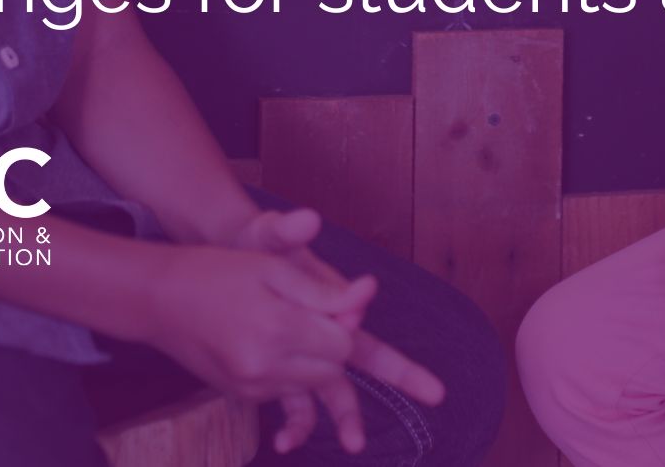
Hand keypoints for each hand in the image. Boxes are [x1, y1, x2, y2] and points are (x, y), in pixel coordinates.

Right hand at [143, 244, 368, 408]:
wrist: (160, 300)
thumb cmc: (219, 272)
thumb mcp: (273, 268)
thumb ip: (323, 290)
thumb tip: (368, 295)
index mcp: (277, 329)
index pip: (344, 344)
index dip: (345, 323)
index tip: (331, 303)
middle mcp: (265, 367)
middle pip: (333, 370)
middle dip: (333, 345)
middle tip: (311, 314)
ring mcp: (252, 387)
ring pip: (312, 385)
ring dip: (315, 360)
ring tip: (288, 325)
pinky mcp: (242, 396)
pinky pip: (287, 392)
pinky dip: (292, 372)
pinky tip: (274, 345)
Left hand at [220, 206, 448, 453]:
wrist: (228, 258)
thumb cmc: (255, 243)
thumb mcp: (267, 234)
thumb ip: (286, 230)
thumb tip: (308, 219)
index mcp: (329, 296)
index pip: (354, 314)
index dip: (353, 320)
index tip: (349, 320)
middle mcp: (326, 325)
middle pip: (367, 356)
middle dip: (401, 375)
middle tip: (437, 394)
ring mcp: (306, 349)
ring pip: (333, 386)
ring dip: (346, 415)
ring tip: (354, 444)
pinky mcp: (282, 366)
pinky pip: (297, 399)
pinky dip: (295, 421)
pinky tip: (284, 443)